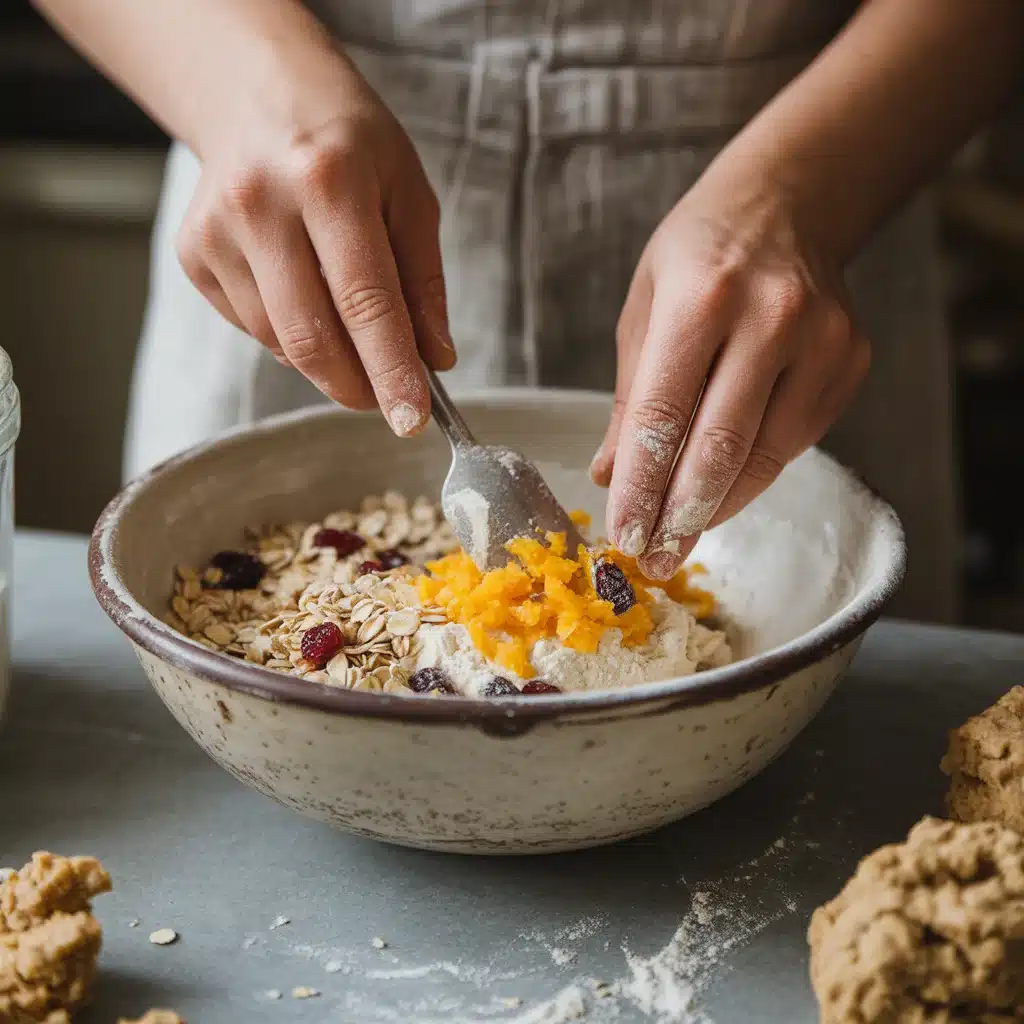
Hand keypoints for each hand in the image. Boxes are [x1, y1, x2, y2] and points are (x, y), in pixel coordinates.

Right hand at [176, 37, 452, 435]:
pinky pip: (253, 328)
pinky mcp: (193, 255)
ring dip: (328, 358)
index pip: (366, 302)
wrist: (256, 95)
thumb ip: (423, 282)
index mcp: (329, 181)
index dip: (391, 371)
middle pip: (312, 339)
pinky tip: (303, 290)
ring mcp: (217, 233)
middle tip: (388, 398)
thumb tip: (434, 360)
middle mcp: (261, 206)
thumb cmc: (349, 143)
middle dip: (358, 385)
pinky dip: (291, 333)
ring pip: (281, 343)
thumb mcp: (408, 194)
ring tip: (349, 321)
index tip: (411, 418)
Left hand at [591, 169, 869, 578]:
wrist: (787, 205)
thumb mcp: (644, 310)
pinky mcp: (850, 362)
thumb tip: (610, 475)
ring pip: (764, 456)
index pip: (662, 417)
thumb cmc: (699, 256)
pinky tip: (724, 486)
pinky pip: (794, 442)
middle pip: (720, 447)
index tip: (624, 535)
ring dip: (718, 506)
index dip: (641, 488)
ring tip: (681, 537)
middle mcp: (770, 318)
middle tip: (655, 559)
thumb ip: (629, 398)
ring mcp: (822, 341)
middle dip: (682, 516)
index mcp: (702, 298)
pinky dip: (753, 473)